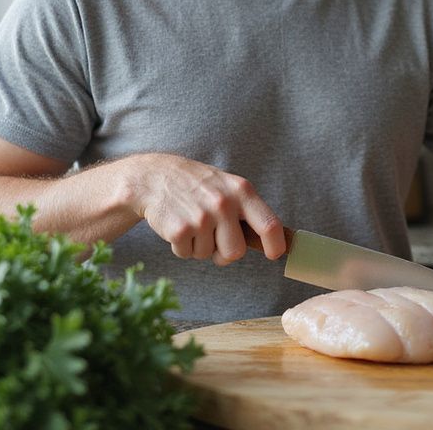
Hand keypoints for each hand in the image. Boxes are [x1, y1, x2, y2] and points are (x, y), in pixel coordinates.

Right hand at [123, 153, 285, 264]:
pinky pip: (187, 254)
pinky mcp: (179, 230)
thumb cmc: (198, 185)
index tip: (274, 254)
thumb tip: (278, 240)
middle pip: (236, 252)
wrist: (155, 177)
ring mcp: (201, 217)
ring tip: (192, 222)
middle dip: (224, 252)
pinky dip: (182, 247)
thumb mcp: (228, 186)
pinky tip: (178, 225)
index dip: (275, 245)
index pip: (269, 224)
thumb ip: (248, 210)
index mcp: (242, 191)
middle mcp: (224, 203)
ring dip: (199, 246)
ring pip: (208, 255)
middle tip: (213, 238)